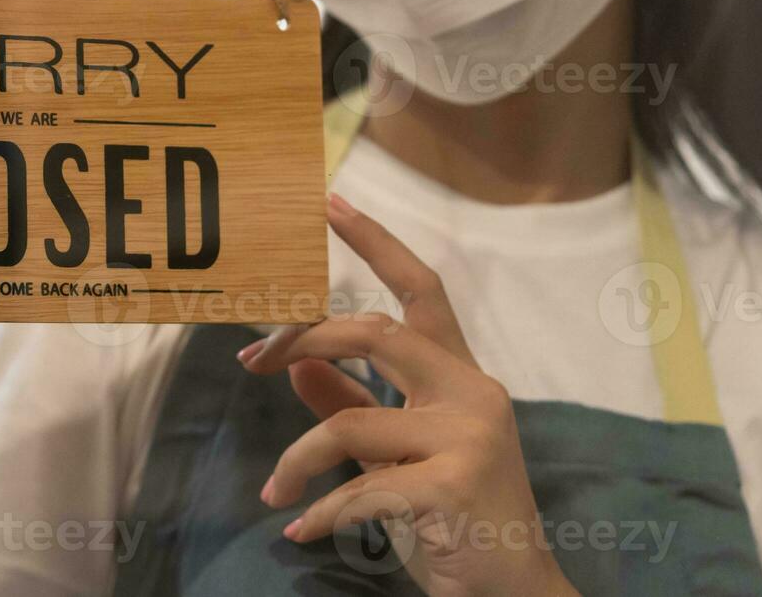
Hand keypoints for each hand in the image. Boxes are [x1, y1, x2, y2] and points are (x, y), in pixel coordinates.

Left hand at [238, 193, 577, 596]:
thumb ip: (351, 402)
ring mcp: (467, 437)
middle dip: (301, 334)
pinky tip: (300, 531)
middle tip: (250, 360)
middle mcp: (472, 392)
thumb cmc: (452, 520)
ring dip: (297, 459)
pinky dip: (319, 512)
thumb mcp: (395, 455)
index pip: (420, 290)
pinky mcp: (452, 485)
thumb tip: (297, 360)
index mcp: (460, 376)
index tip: (328, 203)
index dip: (375, 242)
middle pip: (372, 330)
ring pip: (349, 422)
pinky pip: (359, 487)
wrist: (511, 595)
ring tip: (274, 491)